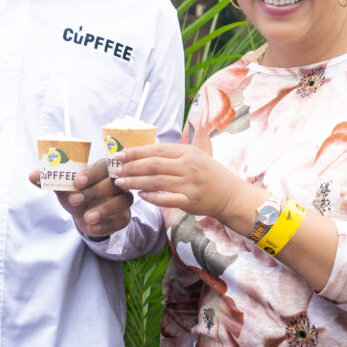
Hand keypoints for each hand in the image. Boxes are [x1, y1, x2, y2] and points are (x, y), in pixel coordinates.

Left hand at [29, 158, 133, 237]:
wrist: (84, 214)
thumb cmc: (76, 193)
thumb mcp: (62, 187)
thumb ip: (50, 180)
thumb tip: (32, 175)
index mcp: (102, 169)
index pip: (101, 166)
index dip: (90, 174)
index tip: (77, 181)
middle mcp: (116, 182)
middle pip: (112, 184)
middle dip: (93, 192)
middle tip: (75, 201)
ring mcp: (122, 199)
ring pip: (121, 202)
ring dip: (103, 210)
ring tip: (87, 218)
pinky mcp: (124, 216)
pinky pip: (121, 220)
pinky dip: (106, 225)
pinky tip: (92, 228)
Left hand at [114, 143, 242, 219]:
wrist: (230, 194)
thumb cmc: (210, 173)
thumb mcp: (197, 154)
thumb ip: (175, 150)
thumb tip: (148, 145)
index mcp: (187, 152)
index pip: (157, 150)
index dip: (136, 152)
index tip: (119, 155)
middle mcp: (188, 166)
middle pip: (153, 165)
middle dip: (131, 167)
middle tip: (116, 170)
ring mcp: (189, 185)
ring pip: (156, 182)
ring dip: (135, 182)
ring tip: (121, 183)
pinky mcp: (190, 201)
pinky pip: (167, 199)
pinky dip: (152, 197)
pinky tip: (140, 195)